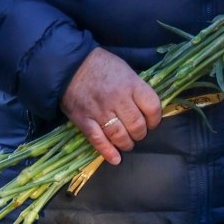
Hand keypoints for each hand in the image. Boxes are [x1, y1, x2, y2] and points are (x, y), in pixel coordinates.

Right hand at [62, 47, 162, 167]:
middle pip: (137, 125)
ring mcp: (100, 111)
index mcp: (130, 84)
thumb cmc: (99, 64)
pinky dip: (108, 152)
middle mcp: (117, 99)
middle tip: (137, 133)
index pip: (152, 108)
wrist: (68, 64)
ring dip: (127, 143)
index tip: (152, 122)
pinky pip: (98, 140)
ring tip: (127, 143)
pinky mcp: (84, 120)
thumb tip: (145, 106)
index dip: (155, 119)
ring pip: (120, 136)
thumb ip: (135, 87)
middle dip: (140, 133)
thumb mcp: (123, 68)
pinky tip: (115, 159)